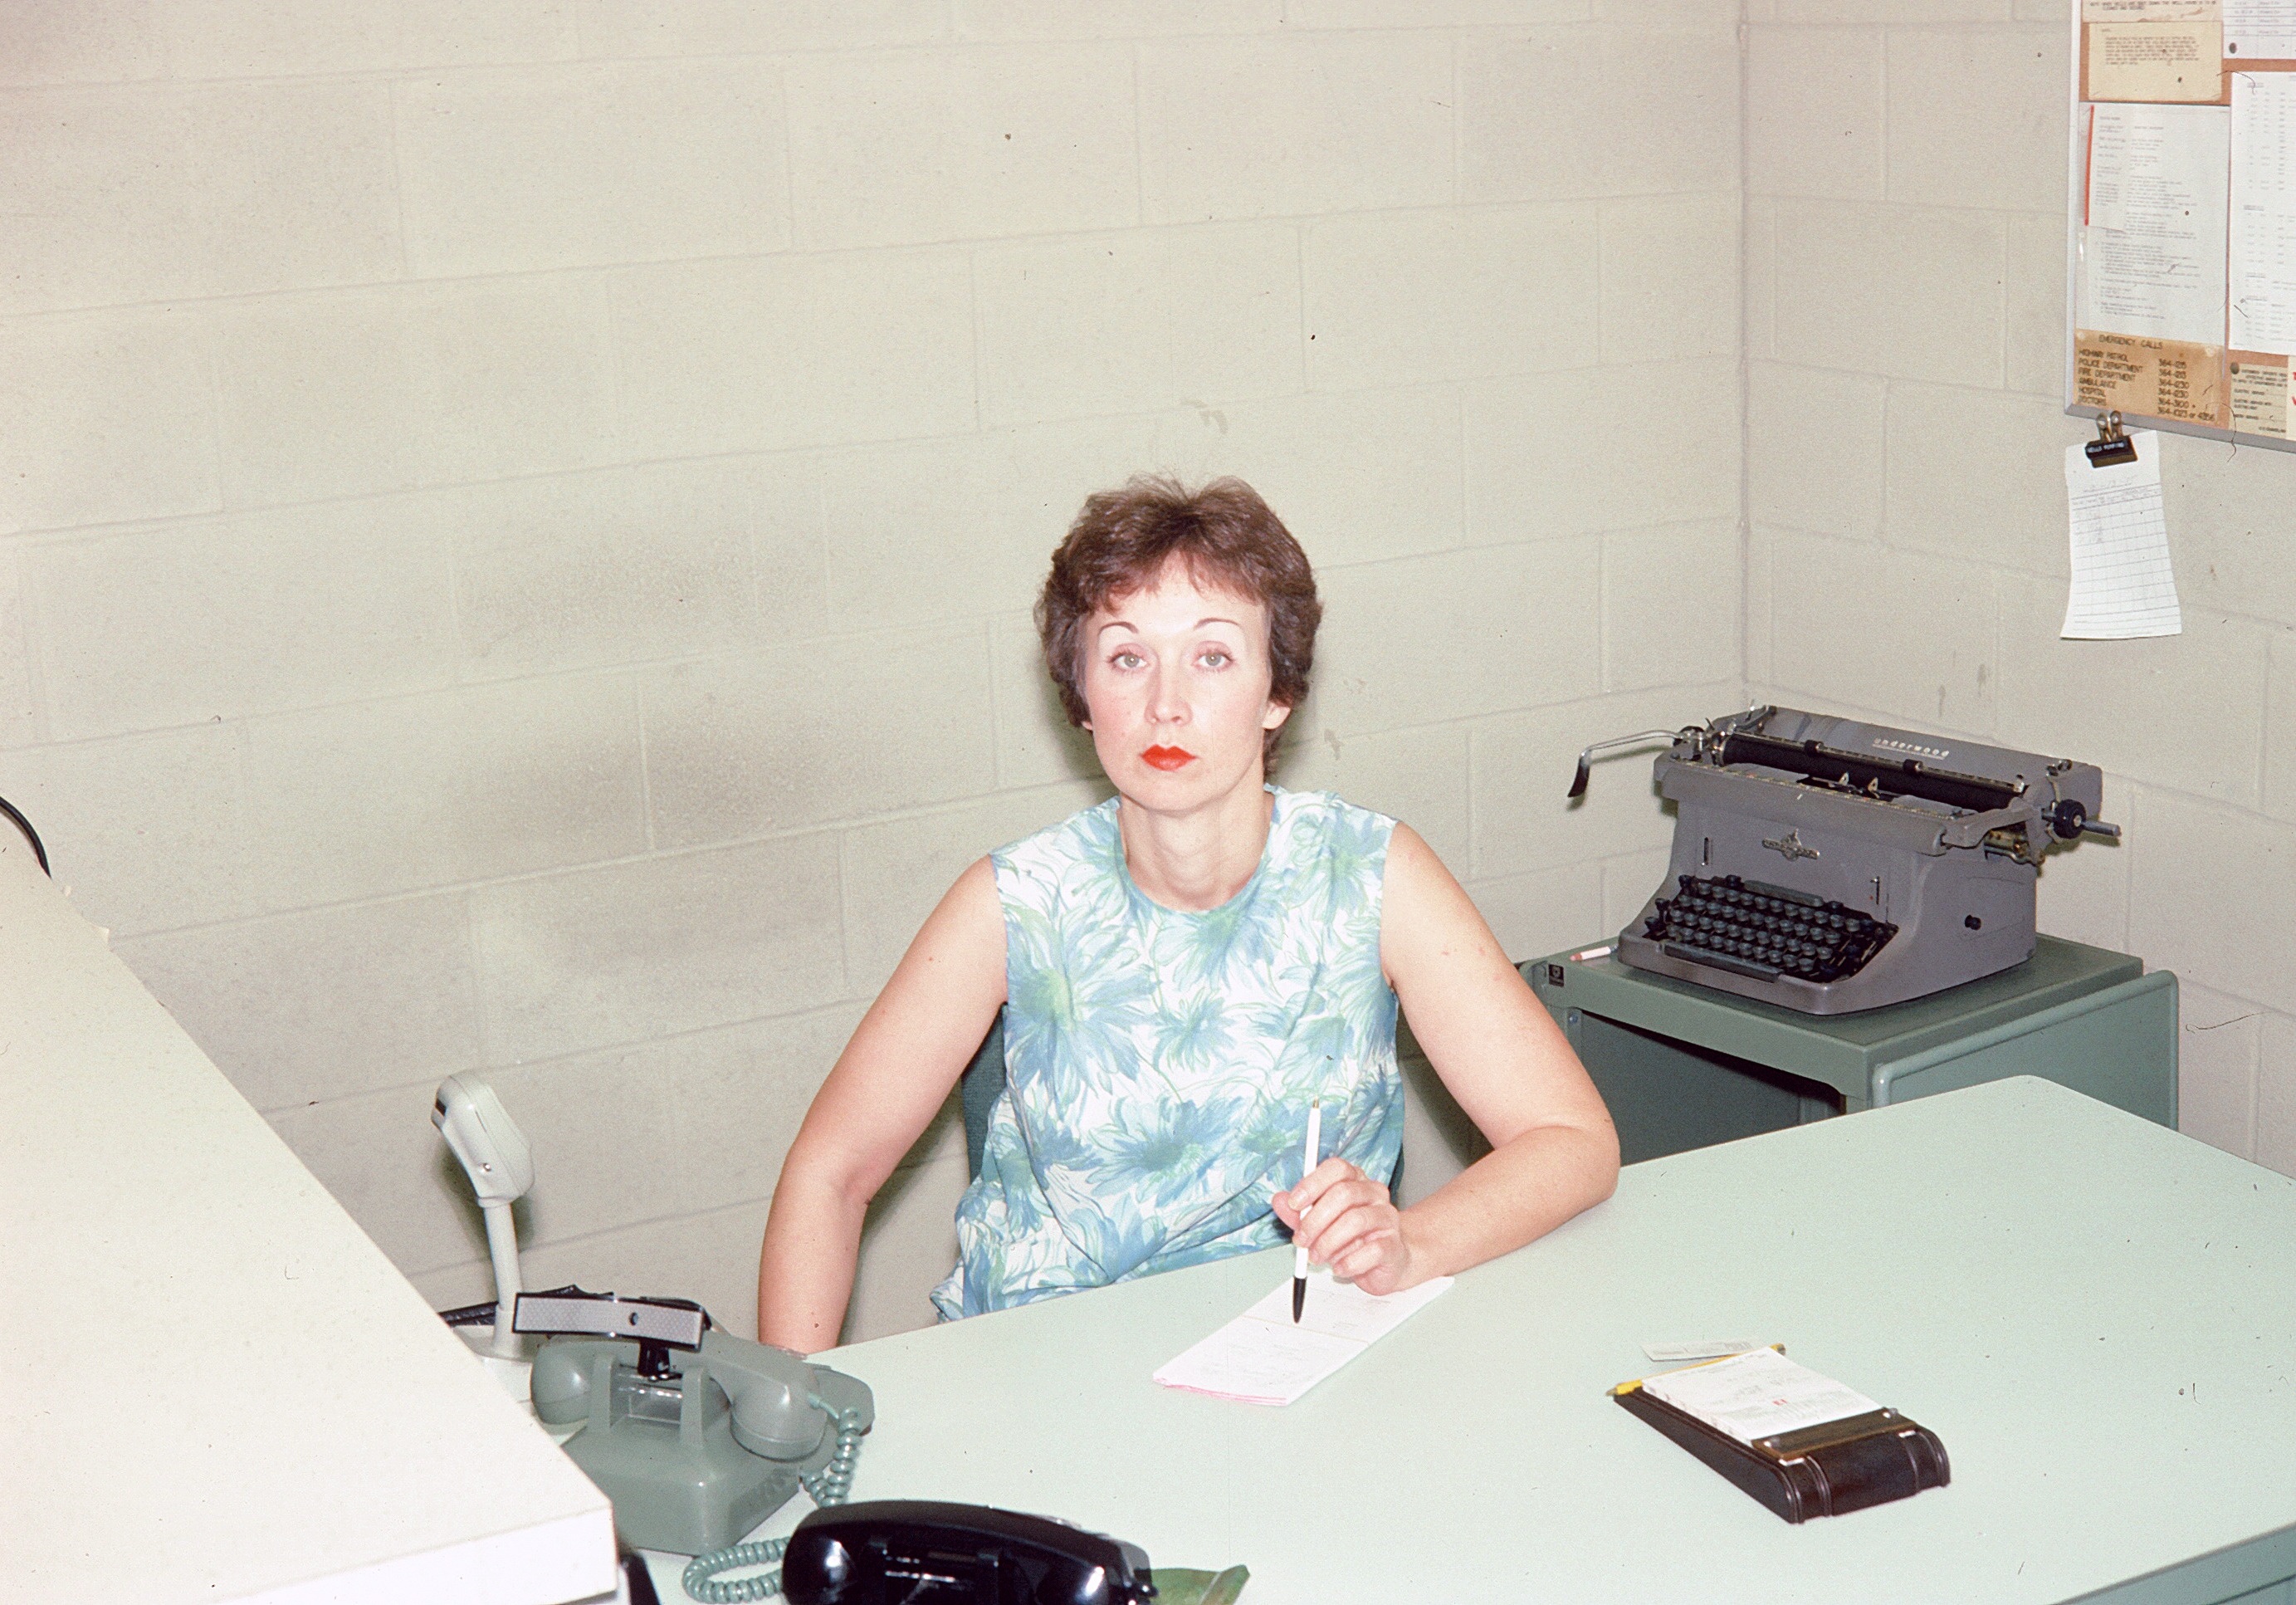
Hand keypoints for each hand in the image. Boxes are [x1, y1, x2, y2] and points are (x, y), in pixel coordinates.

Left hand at [1271, 1157, 1418, 1296]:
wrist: (1387, 1261)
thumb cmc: (1352, 1239)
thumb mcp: (1319, 1224)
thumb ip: (1299, 1213)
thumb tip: (1279, 1200)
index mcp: (1355, 1181)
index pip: (1337, 1168)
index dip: (1313, 1183)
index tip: (1294, 1203)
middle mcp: (1374, 1194)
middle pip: (1344, 1194)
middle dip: (1315, 1220)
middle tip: (1302, 1240)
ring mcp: (1387, 1218)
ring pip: (1355, 1221)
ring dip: (1328, 1242)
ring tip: (1317, 1256)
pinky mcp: (1393, 1245)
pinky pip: (1371, 1251)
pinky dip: (1348, 1262)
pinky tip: (1339, 1268)